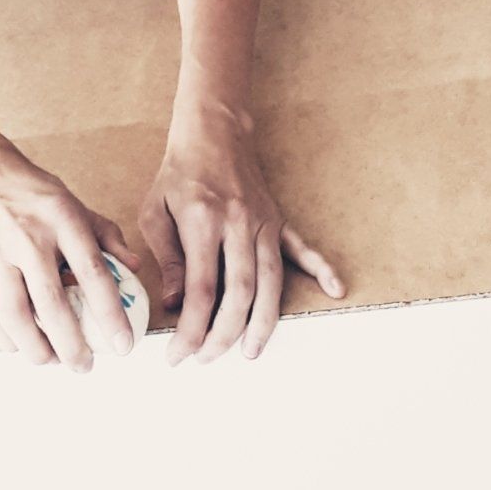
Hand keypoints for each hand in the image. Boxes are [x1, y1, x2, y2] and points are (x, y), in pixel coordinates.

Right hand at [0, 110, 137, 372]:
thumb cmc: (28, 187)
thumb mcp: (71, 199)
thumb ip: (104, 233)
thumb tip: (132, 267)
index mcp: (61, 219)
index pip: (93, 273)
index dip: (111, 313)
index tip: (124, 344)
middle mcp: (30, 240)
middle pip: (53, 305)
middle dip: (72, 345)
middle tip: (87, 367)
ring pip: (17, 316)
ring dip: (37, 348)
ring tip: (55, 363)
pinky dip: (8, 339)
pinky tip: (24, 348)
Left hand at [139, 112, 345, 366]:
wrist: (213, 131)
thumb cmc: (179, 173)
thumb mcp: (155, 211)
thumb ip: (168, 258)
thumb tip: (176, 304)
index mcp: (203, 222)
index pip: (200, 289)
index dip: (190, 329)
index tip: (178, 353)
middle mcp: (238, 224)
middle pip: (239, 292)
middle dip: (225, 334)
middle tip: (208, 358)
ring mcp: (263, 222)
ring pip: (271, 281)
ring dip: (263, 321)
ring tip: (252, 351)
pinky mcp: (278, 220)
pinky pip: (303, 248)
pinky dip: (321, 268)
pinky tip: (335, 289)